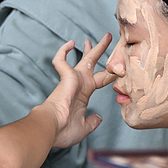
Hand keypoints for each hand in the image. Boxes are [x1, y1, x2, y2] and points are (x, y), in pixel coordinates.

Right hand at [40, 34, 111, 148]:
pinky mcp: (66, 77)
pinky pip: (61, 60)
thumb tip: (99, 117)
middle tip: (109, 38)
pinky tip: (70, 44)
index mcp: (84, 94)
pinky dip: (63, 52)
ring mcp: (74, 79)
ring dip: (96, 47)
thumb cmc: (64, 130)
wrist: (52, 129)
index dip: (109, 73)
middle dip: (100, 51)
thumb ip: (92, 121)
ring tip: (108, 36)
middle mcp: (80, 84)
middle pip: (94, 63)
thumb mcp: (84, 127)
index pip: (99, 79)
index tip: (116, 67)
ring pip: (87, 58)